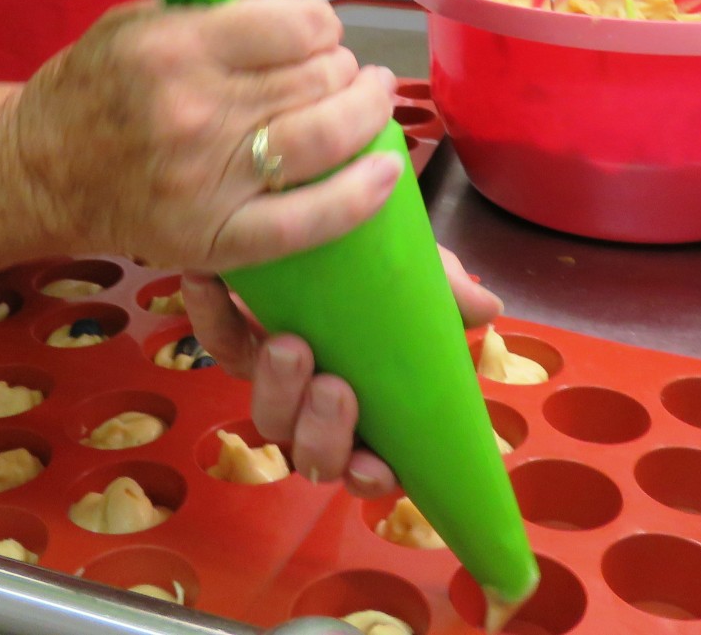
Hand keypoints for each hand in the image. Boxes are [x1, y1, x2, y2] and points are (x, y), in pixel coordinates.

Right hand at [4, 0, 398, 271]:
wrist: (37, 170)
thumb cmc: (99, 86)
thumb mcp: (152, 18)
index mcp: (177, 46)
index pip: (300, 24)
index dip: (320, 25)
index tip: (310, 34)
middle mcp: (194, 112)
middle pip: (320, 78)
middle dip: (340, 69)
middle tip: (331, 73)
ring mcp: (207, 181)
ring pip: (327, 138)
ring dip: (365, 114)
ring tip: (368, 101)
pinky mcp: (214, 239)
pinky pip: (309, 220)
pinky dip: (361, 195)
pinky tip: (388, 169)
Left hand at [183, 249, 502, 492]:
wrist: (319, 224)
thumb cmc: (378, 273)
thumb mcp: (420, 277)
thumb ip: (446, 294)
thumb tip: (487, 308)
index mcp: (373, 411)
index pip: (372, 467)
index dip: (371, 477)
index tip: (374, 466)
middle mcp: (320, 409)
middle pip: (314, 454)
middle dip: (323, 432)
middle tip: (334, 389)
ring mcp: (277, 380)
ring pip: (270, 416)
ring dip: (280, 389)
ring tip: (289, 346)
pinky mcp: (235, 340)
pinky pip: (218, 344)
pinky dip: (213, 317)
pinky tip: (214, 284)